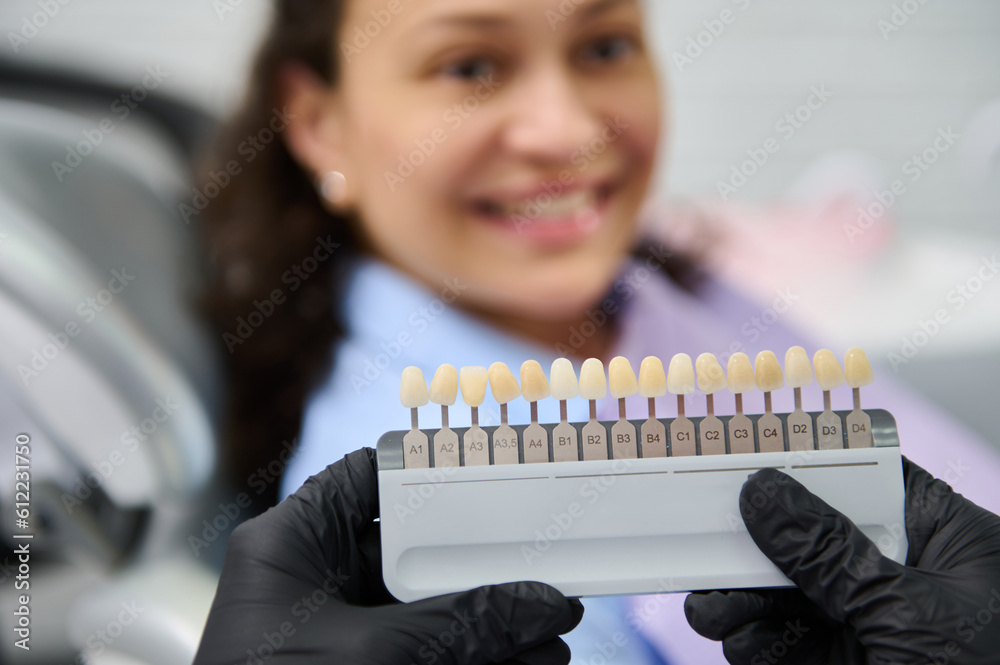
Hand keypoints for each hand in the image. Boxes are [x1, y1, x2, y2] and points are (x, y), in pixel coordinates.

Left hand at [194, 448, 583, 664]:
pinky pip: (429, 651)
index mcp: (292, 547)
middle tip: (539, 564)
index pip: (364, 478)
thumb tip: (542, 605)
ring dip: (492, 622)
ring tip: (552, 628)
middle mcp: (316, 581)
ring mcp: (339, 633)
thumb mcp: (374, 654)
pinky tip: (529, 660)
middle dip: (481, 566)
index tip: (489, 472)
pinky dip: (476, 656)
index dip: (427, 469)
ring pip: (430, 611)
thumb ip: (461, 624)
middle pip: (413, 552)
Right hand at [685, 457, 999, 663]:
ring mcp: (875, 623)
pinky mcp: (850, 664)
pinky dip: (758, 643)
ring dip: (745, 600)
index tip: (741, 461)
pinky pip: (790, 644)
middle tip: (708, 552)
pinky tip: (740, 640)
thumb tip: (766, 495)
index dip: (799, 466)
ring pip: (791, 595)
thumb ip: (832, 557)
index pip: (861, 479)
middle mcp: (903, 573)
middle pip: (810, 539)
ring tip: (712, 609)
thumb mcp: (912, 612)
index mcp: (942, 536)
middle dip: (755, 549)